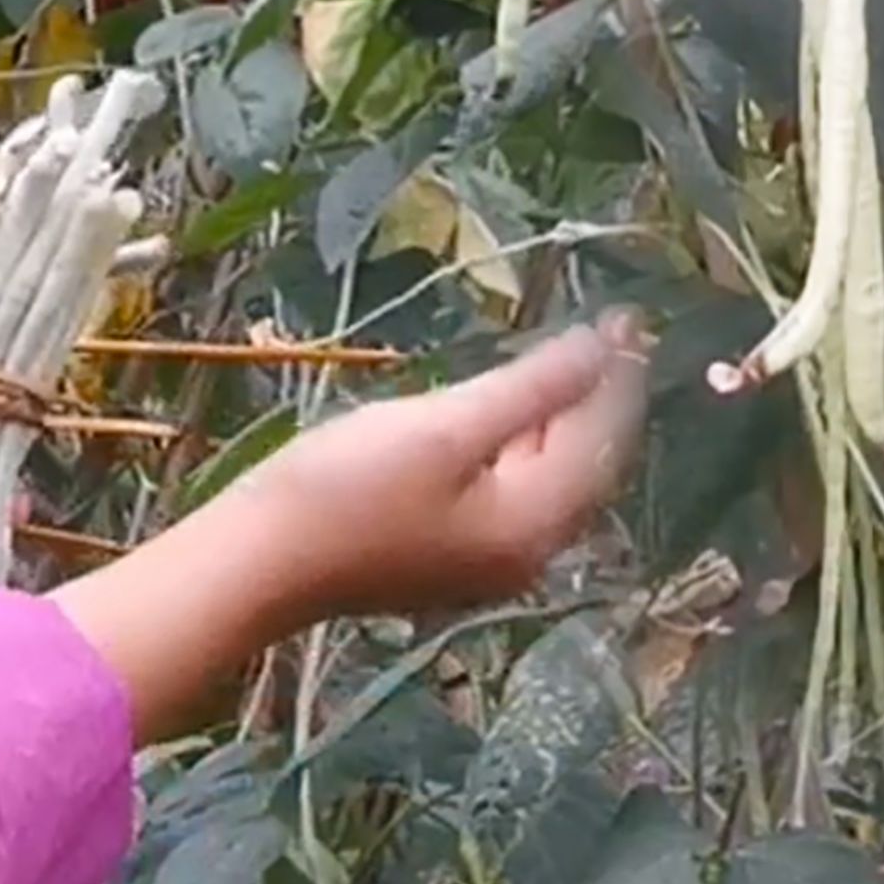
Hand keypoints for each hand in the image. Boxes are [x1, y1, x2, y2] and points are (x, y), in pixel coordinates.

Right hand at [208, 323, 652, 622]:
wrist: (254, 567)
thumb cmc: (347, 490)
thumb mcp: (444, 427)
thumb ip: (532, 388)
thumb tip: (604, 349)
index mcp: (535, 524)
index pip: (601, 440)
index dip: (617, 374)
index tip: (629, 317)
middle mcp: (526, 554)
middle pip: (583, 465)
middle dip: (596, 397)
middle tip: (606, 330)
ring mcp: (486, 564)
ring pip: (546, 481)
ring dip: (559, 422)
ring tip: (564, 361)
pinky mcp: (448, 560)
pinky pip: (510, 496)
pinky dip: (521, 449)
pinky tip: (506, 416)